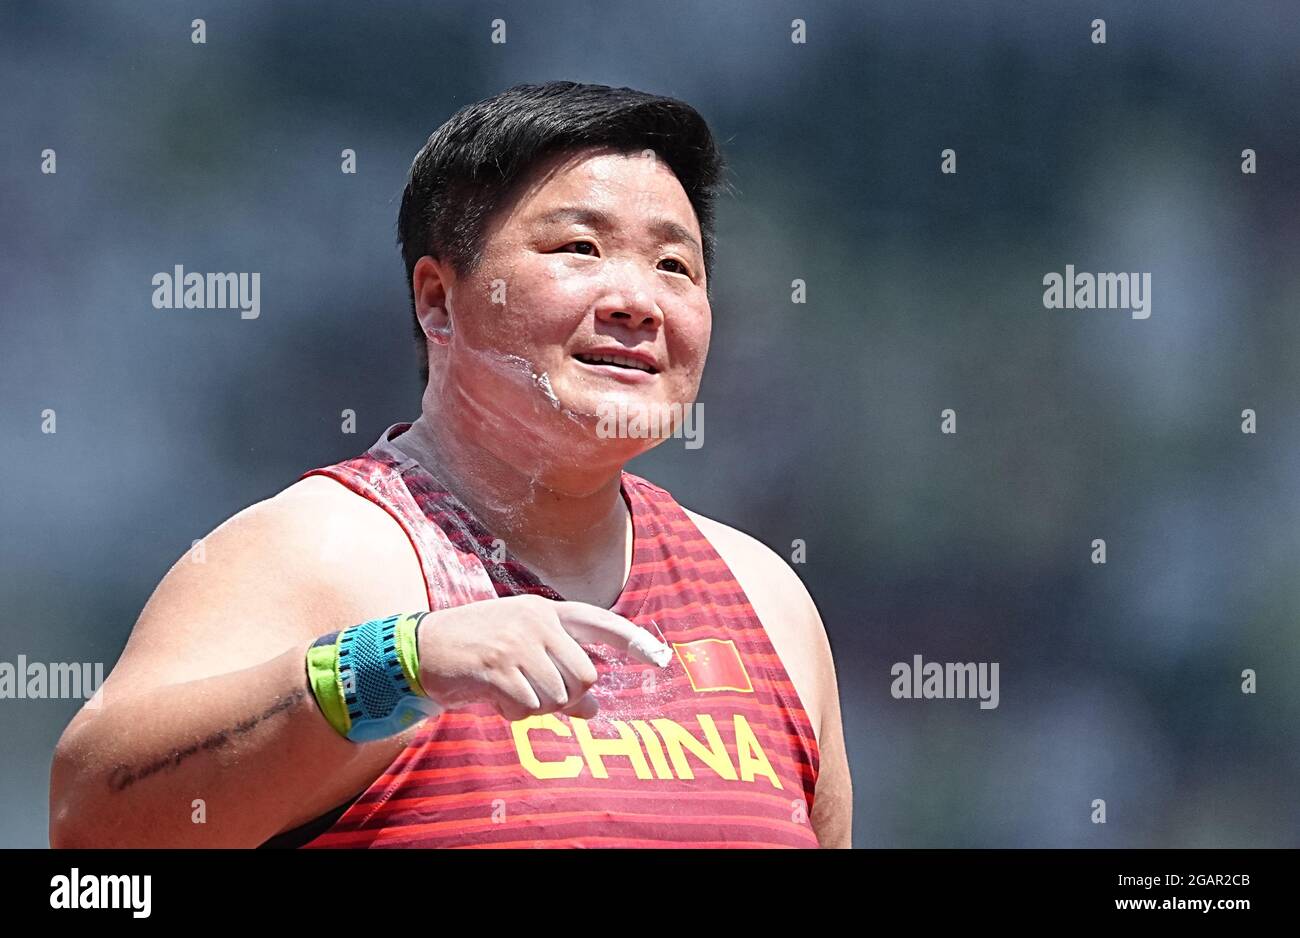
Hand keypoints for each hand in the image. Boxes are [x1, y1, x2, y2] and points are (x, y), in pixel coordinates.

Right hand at [415, 594, 670, 720]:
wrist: (420, 649)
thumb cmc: (476, 651)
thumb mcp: (521, 653)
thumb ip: (559, 674)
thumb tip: (594, 709)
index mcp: (545, 611)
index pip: (600, 622)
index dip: (632, 641)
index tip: (660, 658)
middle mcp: (536, 621)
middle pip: (585, 674)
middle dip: (567, 697)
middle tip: (538, 697)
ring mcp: (517, 642)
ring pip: (558, 696)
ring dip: (537, 708)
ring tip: (511, 695)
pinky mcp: (497, 667)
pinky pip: (529, 706)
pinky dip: (516, 713)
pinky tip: (497, 700)